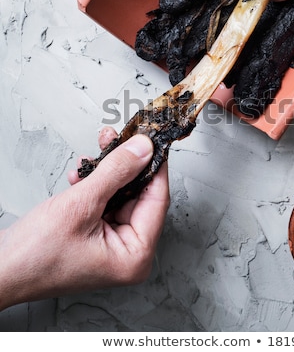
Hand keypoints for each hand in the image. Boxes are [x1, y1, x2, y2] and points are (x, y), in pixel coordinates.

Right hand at [0, 129, 168, 310]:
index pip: (157, 200)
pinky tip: (81, 175)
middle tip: (121, 139)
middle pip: (139, 195)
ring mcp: (112, 244)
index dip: (155, 167)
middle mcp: (128, 252)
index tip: (152, 141)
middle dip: (125, 165)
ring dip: (106, 173)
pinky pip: (105, 202)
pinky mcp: (96, 235)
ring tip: (94, 154)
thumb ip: (116, 172)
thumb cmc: (33, 257)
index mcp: (135, 256)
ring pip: (120, 194)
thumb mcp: (81, 204)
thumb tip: (143, 149)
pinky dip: (94, 185)